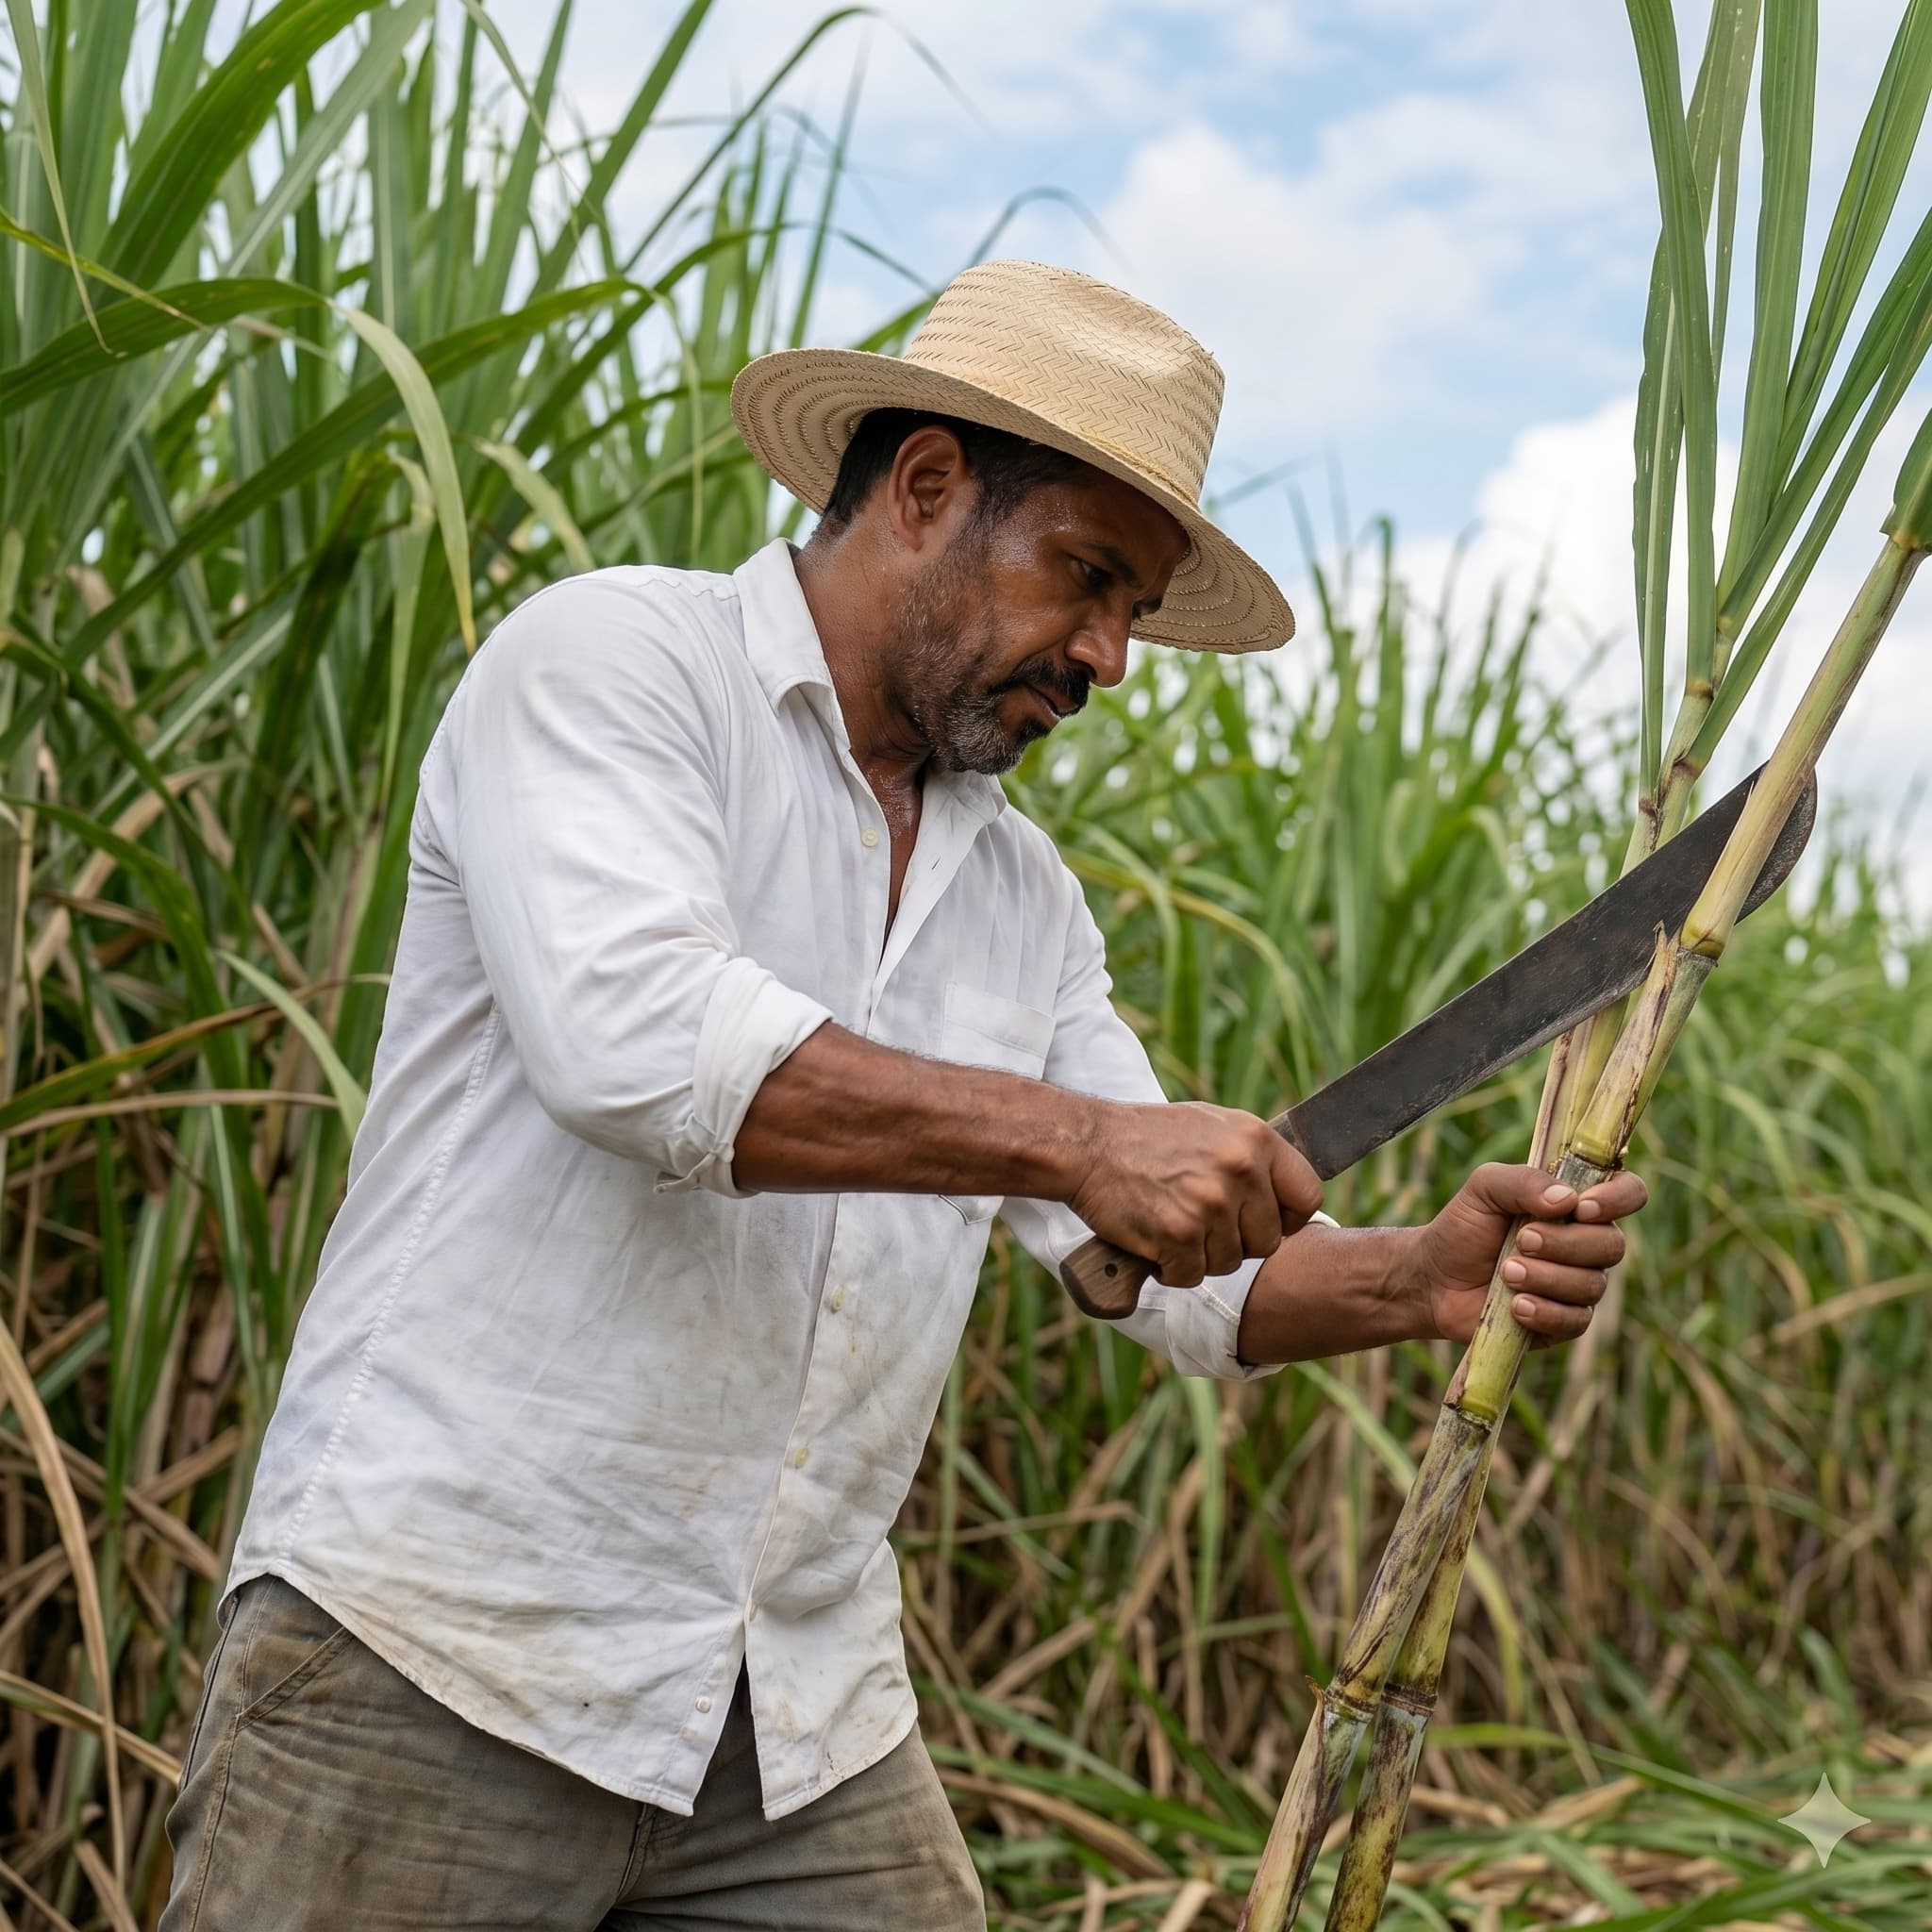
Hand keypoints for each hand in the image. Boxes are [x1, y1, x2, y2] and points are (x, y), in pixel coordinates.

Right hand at [1068, 1102, 1322, 1287]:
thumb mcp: (1214, 1126)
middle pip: (1268, 1241)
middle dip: (1237, 1243)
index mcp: (1256, 1140)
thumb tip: (1289, 1191)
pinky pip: (1191, 1276)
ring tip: (1173, 1224)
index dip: (1289, 1218)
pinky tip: (1154, 1240)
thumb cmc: (1149, 1137)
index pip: (1308, 1197)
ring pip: (1229, 1263)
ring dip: (1201, 1256)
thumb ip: (1253, 1156)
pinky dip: (1171, 1268)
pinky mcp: (1179, 1234)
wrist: (1089, 1145)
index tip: (1265, 1222)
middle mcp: (1240, 1170)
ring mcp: (1211, 1204)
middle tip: (1203, 1225)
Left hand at [1411, 1162, 1647, 1345]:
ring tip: (1506, 1272)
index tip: (1581, 1207)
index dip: (1617, 1199)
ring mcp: (1578, 1284)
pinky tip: (1515, 1305)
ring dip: (1546, 1277)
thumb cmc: (1463, 1227)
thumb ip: (1522, 1181)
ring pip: (1593, 1285)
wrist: (1433, 1278)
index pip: (1629, 1193)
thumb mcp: (1483, 1188)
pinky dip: (1545, 1311)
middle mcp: (1586, 1243)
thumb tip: (1567, 1199)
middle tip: (1521, 1240)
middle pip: (1612, 1245)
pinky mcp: (1564, 1322)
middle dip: (1565, 1244)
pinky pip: (1576, 1321)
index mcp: (1576, 1204)